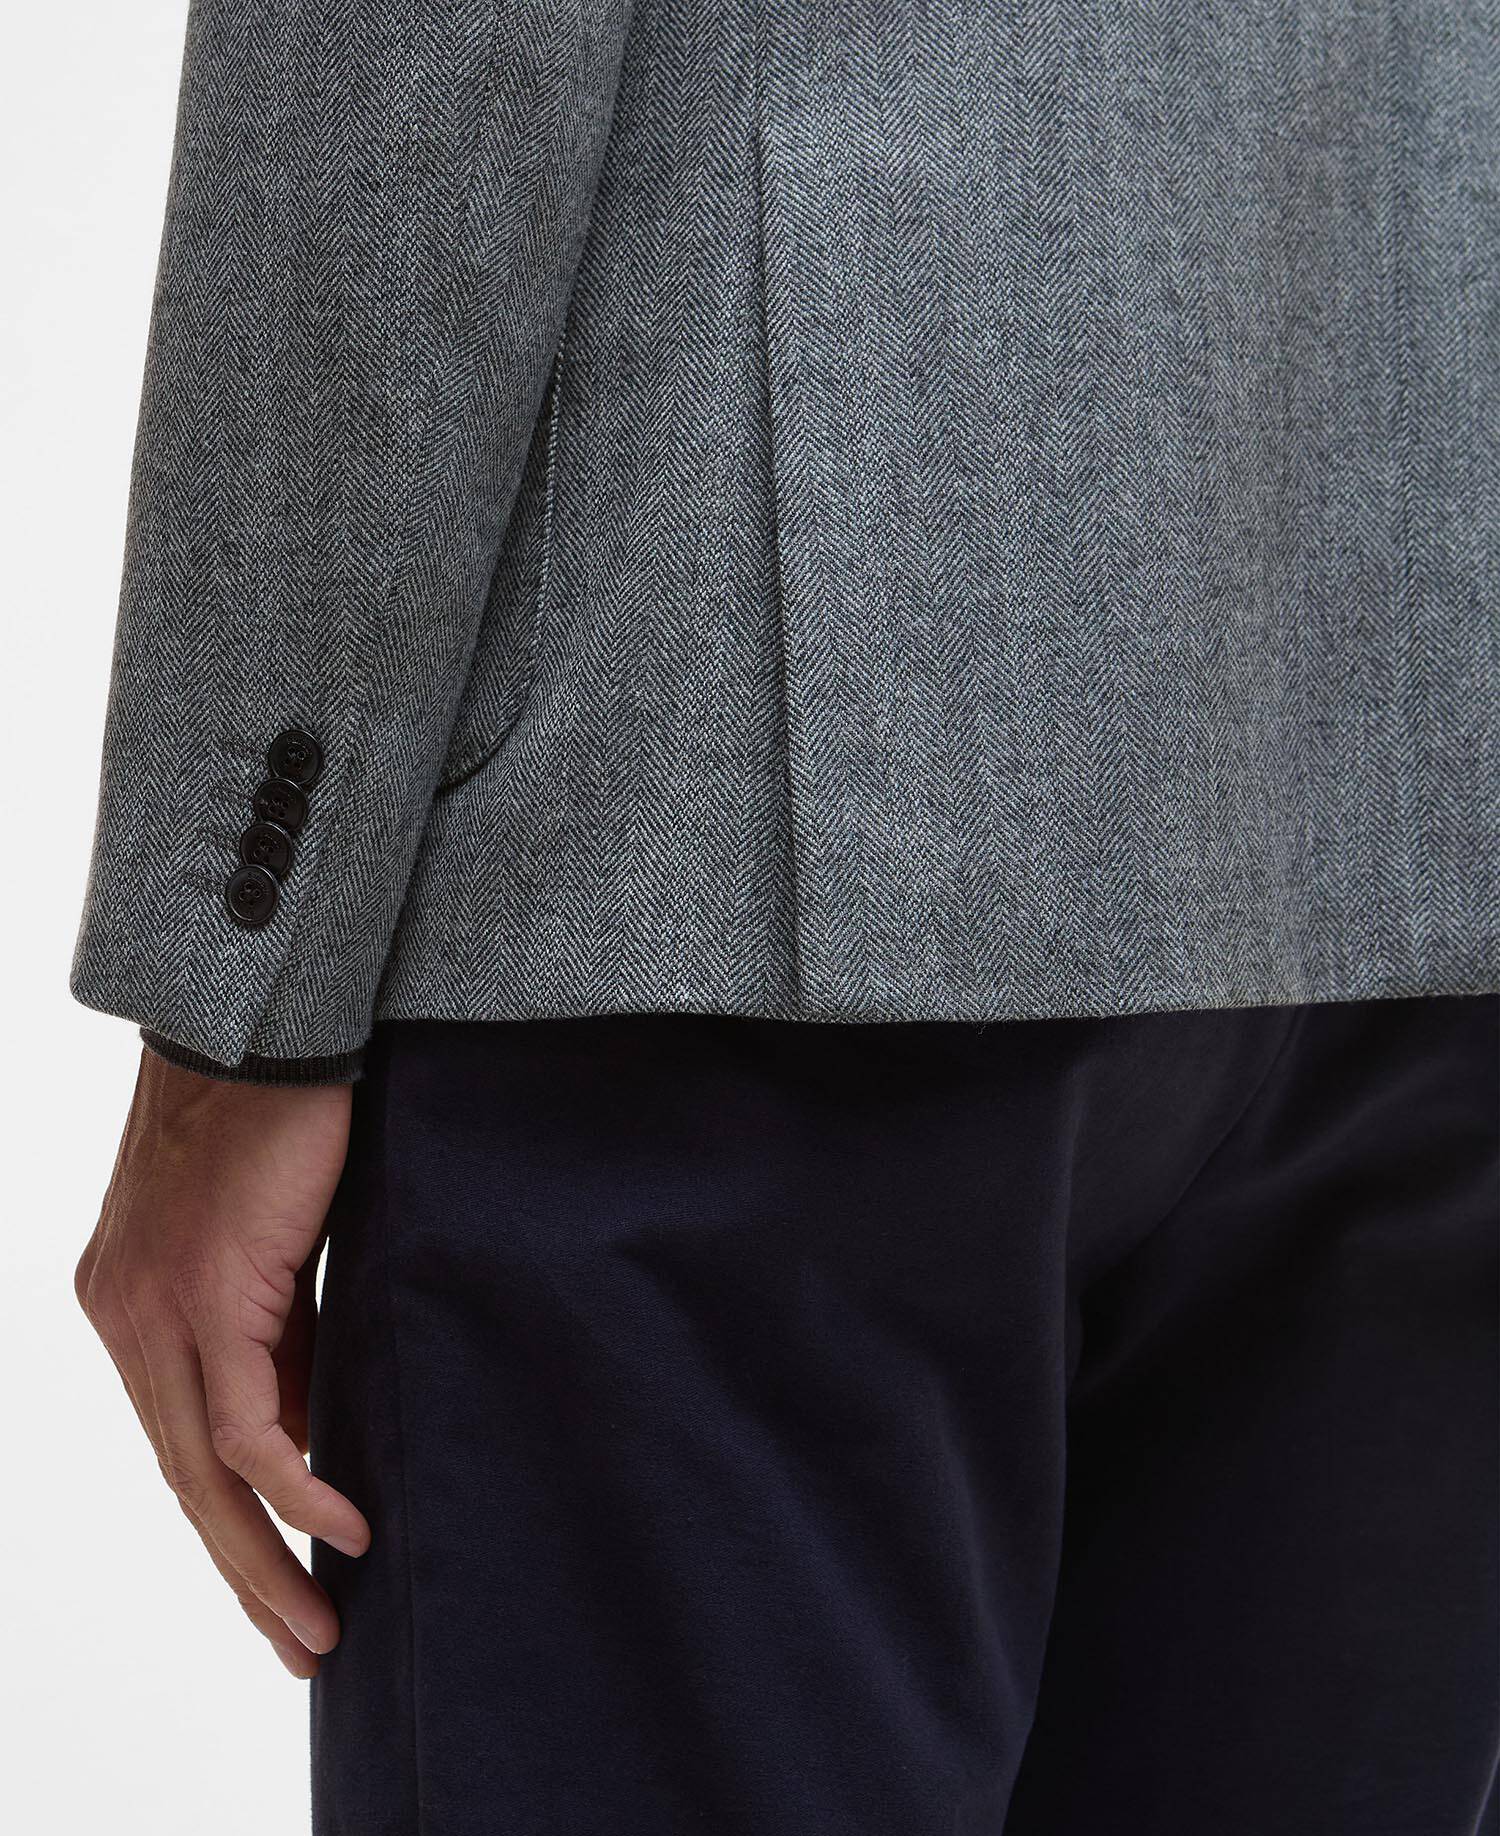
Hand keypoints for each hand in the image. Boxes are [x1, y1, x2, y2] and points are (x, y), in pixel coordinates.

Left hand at [75, 1048, 369, 1678]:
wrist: (259, 1026)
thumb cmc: (276, 1118)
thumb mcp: (273, 1250)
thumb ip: (278, 1335)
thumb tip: (312, 1426)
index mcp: (133, 1306)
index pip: (180, 1443)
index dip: (231, 1525)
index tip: (283, 1584)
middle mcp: (125, 1319)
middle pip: (181, 1480)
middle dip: (241, 1573)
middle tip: (296, 1644)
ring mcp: (155, 1312)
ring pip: (201, 1472)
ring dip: (263, 1559)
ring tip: (316, 1623)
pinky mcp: (206, 1295)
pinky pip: (244, 1425)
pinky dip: (293, 1487)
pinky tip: (339, 1529)